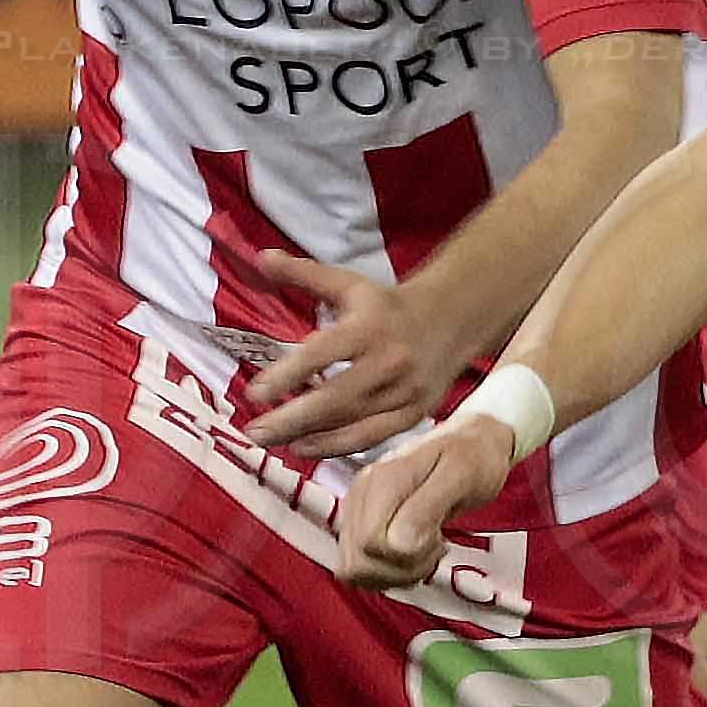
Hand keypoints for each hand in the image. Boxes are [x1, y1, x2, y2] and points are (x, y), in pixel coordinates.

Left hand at [240, 248, 465, 456]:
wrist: (451, 321)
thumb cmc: (388, 306)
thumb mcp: (349, 284)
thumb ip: (304, 275)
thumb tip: (262, 258)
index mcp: (370, 327)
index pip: (322, 355)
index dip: (287, 376)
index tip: (254, 393)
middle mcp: (390, 362)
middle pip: (336, 399)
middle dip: (292, 419)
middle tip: (254, 431)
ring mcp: (405, 391)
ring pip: (352, 422)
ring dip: (308, 436)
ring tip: (272, 442)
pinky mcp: (415, 412)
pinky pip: (373, 437)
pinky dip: (338, 446)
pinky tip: (306, 448)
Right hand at [340, 413, 519, 588]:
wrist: (474, 442)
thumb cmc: (474, 457)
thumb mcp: (462, 476)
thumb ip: (428, 508)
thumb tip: (399, 543)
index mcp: (382, 481)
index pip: (370, 544)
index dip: (406, 555)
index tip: (438, 540)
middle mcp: (361, 494)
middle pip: (358, 562)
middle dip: (402, 569)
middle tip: (435, 548)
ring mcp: (358, 510)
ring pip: (355, 570)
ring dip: (396, 573)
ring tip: (428, 551)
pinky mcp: (363, 524)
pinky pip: (361, 565)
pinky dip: (390, 571)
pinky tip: (416, 555)